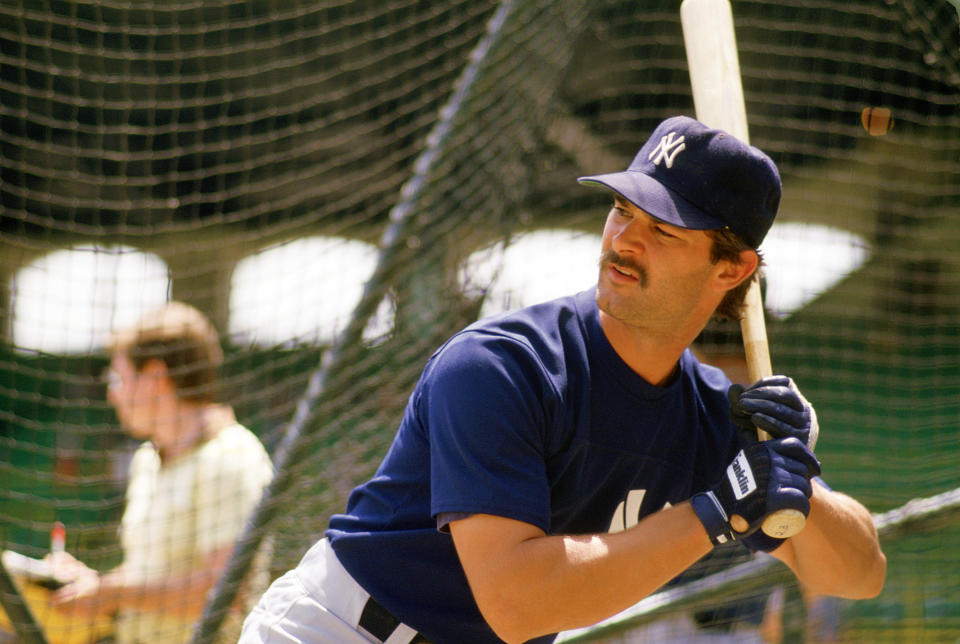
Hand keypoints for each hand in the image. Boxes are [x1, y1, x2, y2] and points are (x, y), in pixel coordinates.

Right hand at [691, 437, 820, 545]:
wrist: (721, 509)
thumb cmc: (735, 490)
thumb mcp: (746, 463)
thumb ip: (760, 455)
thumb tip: (783, 448)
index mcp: (761, 449)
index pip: (794, 445)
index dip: (809, 457)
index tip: (814, 469)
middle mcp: (766, 459)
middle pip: (801, 468)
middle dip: (804, 482)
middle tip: (797, 493)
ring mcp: (771, 477)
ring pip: (803, 485)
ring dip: (804, 496)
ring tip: (795, 504)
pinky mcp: (774, 496)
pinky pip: (800, 500)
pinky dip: (803, 508)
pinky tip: (799, 512)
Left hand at [728, 376, 818, 449]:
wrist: (775, 465)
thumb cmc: (762, 436)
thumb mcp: (751, 416)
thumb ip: (742, 402)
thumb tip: (734, 388)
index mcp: (796, 401)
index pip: (785, 383)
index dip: (766, 382)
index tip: (748, 389)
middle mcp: (804, 411)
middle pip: (786, 395)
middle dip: (761, 394)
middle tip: (742, 399)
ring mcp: (804, 426)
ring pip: (784, 410)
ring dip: (761, 405)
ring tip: (742, 405)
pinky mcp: (800, 441)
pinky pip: (784, 428)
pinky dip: (768, 421)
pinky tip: (754, 418)